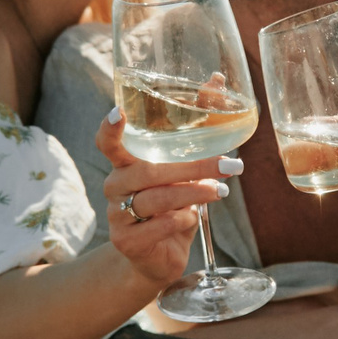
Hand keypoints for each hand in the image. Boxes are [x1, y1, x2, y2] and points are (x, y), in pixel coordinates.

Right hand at [95, 108, 232, 288]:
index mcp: (126, 164)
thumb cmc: (173, 205)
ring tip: (222, 191)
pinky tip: (193, 217)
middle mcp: (116, 186)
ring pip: (155, 199)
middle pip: (147, 172)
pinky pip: (157, 226)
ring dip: (194, 193)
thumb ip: (198, 127)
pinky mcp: (126, 241)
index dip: (110, 129)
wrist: (158, 258)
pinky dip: (181, 220)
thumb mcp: (187, 167)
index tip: (118, 113)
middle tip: (230, 164)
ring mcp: (117, 215)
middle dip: (192, 166)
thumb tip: (217, 80)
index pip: (108, 143)